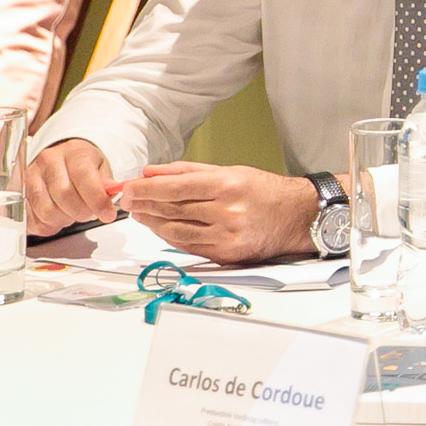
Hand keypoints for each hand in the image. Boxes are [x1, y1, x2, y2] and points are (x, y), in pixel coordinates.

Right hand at [24, 138, 120, 236]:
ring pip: (46, 210)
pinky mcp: (20, 193)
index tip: (108, 214)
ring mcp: (31, 177)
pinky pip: (32, 219)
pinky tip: (59, 218)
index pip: (83, 175)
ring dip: (65, 220)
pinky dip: (48, 226)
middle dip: (82, 212)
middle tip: (90, 214)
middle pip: (64, 195)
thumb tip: (108, 200)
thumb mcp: (101, 166)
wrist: (61, 157)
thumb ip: (106, 184)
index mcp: (73, 152)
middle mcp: (49, 161)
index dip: (96, 199)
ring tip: (73, 213)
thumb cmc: (82, 163)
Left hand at [121, 162, 321, 264]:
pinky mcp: (226, 255)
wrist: (296, 217)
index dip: (147, 189)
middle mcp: (227, 212)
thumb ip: (187, 171)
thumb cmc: (263, 191)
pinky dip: (169, 237)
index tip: (128, 188)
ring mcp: (226, 236)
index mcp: (228, 186)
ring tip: (140, 214)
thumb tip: (151, 172)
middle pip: (172, 209)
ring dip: (153, 223)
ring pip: (175, 231)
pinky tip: (161, 227)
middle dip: (145, 204)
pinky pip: (187, 246)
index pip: (175, 188)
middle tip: (128, 200)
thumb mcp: (229, 171)